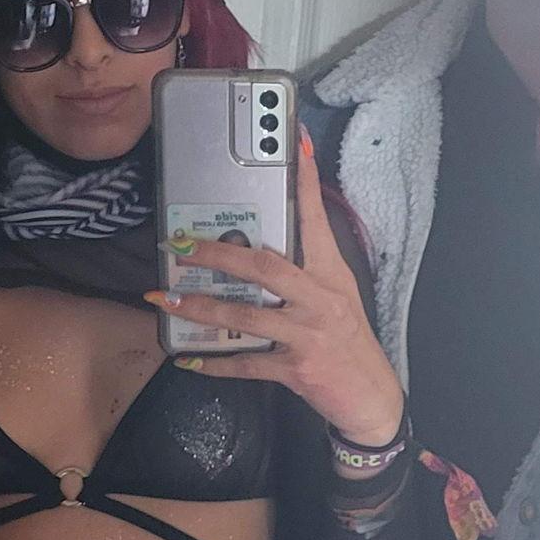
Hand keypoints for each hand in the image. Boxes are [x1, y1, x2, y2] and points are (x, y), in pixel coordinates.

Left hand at [145, 130, 404, 445]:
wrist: (372, 399)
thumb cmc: (349, 345)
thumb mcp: (337, 300)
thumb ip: (304, 274)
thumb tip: (258, 250)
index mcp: (331, 275)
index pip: (315, 219)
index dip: (305, 180)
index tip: (295, 140)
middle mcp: (321, 299)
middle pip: (265, 266)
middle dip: (217, 253)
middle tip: (179, 245)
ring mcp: (309, 334)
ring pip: (247, 315)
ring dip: (202, 307)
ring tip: (166, 299)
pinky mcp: (297, 368)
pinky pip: (248, 363)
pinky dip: (216, 362)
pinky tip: (188, 359)